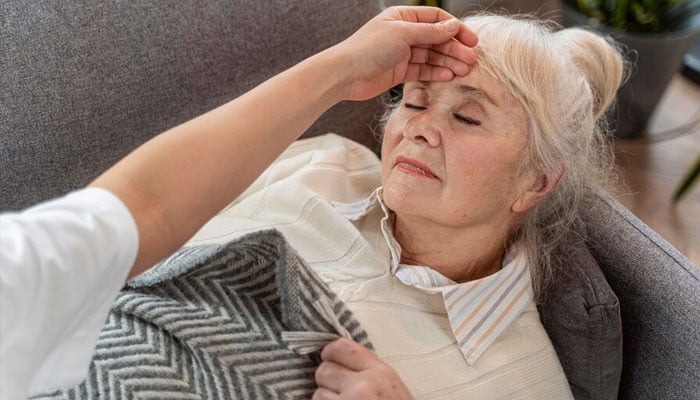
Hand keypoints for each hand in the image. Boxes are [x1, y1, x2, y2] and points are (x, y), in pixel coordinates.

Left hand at [313, 338, 413, 399]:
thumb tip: (343, 361)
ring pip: (318, 394)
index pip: (341, 347)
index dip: (330, 352)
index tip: (329, 358)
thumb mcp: (394, 388)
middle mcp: (362, 387)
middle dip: (327, 381)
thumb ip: (371, 371)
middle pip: (324, 370)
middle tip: (337, 390)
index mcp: (381, 373)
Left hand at [334, 6, 477, 100]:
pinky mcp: (399, 72)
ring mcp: (401, 54)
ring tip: (464, 70)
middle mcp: (403, 34)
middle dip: (454, 49)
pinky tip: (449, 76)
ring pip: (431, 56)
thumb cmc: (368, 48)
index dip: (455, 29)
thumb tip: (453, 26)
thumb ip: (430, 32)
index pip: (436, 20)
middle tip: (471, 60)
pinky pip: (422, 70)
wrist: (345, 74)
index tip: (471, 40)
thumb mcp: (403, 34)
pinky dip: (436, 73)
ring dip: (448, 62)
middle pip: (436, 39)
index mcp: (403, 17)